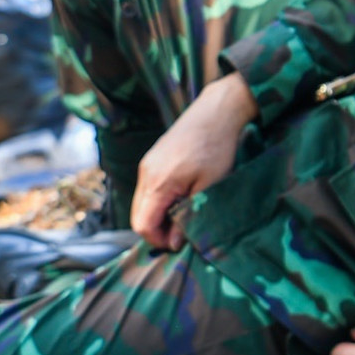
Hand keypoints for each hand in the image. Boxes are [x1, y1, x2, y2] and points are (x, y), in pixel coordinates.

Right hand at [130, 74, 256, 248]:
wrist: (217, 112)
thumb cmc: (217, 148)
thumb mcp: (209, 187)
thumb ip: (188, 216)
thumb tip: (175, 242)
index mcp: (159, 183)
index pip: (142, 225)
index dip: (158, 240)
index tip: (179, 242)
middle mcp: (146, 174)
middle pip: (137, 216)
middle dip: (157, 230)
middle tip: (182, 232)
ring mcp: (147, 165)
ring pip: (142, 203)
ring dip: (158, 215)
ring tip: (184, 213)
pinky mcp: (152, 159)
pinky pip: (147, 189)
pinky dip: (159, 200)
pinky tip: (181, 196)